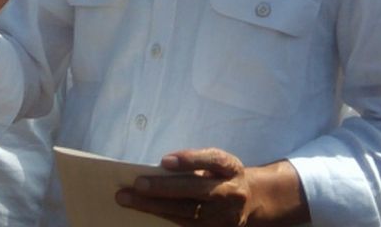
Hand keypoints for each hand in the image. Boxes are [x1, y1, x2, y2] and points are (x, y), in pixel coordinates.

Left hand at [114, 149, 307, 226]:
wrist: (251, 200)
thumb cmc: (220, 175)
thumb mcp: (215, 163)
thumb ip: (194, 163)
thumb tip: (156, 168)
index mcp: (230, 167)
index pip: (212, 160)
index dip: (189, 160)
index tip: (164, 161)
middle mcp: (232, 192)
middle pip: (196, 190)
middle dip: (164, 188)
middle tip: (136, 184)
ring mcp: (227, 215)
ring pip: (188, 212)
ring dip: (155, 206)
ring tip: (128, 199)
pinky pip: (188, 226)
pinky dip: (164, 219)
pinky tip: (143, 213)